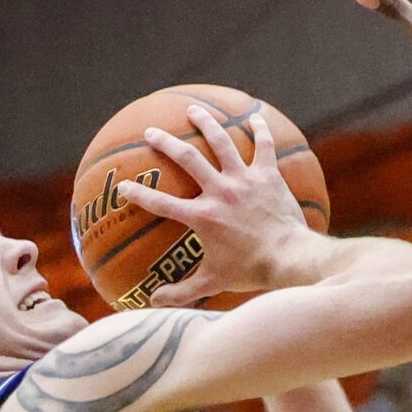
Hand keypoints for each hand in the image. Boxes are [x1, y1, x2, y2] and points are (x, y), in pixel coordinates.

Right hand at [115, 104, 314, 303]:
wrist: (288, 258)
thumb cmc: (249, 271)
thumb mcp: (212, 283)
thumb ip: (182, 292)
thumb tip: (154, 302)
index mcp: (202, 217)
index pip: (161, 203)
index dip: (139, 194)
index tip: (123, 186)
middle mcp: (219, 192)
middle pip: (187, 159)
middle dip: (165, 143)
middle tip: (150, 132)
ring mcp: (244, 180)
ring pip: (221, 142)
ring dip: (205, 124)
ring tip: (193, 110)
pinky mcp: (268, 175)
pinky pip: (263, 145)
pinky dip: (260, 129)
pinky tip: (254, 116)